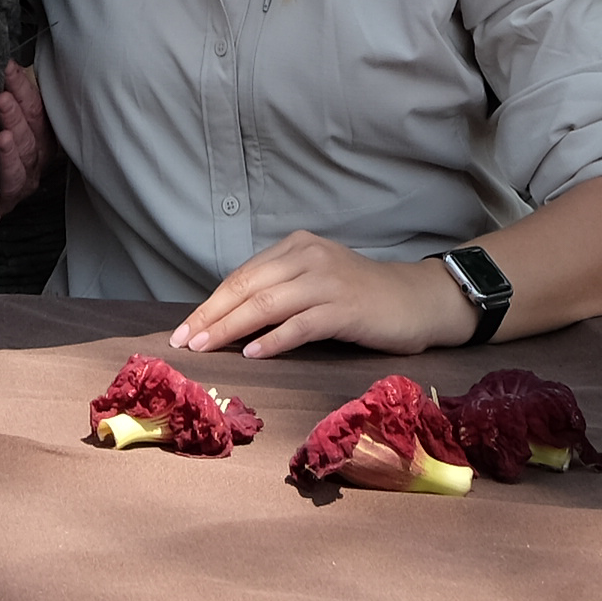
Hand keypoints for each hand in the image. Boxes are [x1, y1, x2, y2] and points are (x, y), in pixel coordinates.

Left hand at [0, 56, 45, 230]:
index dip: (23, 92)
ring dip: (9, 158)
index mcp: (39, 141)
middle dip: (16, 121)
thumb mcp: (9, 114)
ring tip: (1, 140)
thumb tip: (2, 61)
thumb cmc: (0, 137)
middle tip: (1, 101)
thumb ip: (10, 92)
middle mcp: (30, 167)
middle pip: (28, 145)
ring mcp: (13, 192)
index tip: (7, 71)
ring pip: (16, 177)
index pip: (35, 114)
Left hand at [173, 229, 471, 358]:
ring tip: (207, 347)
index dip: (210, 303)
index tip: (184, 328)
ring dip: (231, 327)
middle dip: (211, 315)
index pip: (242, 275)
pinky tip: (253, 354)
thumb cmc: (361, 297)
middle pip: (248, 286)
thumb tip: (228, 320)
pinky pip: (301, 324)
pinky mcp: (346, 308)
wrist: (417, 300)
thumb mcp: (315, 281)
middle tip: (184, 341)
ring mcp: (328, 281)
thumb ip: (279, 290)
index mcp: (296, 246)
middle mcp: (308, 256)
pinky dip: (273, 340)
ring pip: (267, 303)